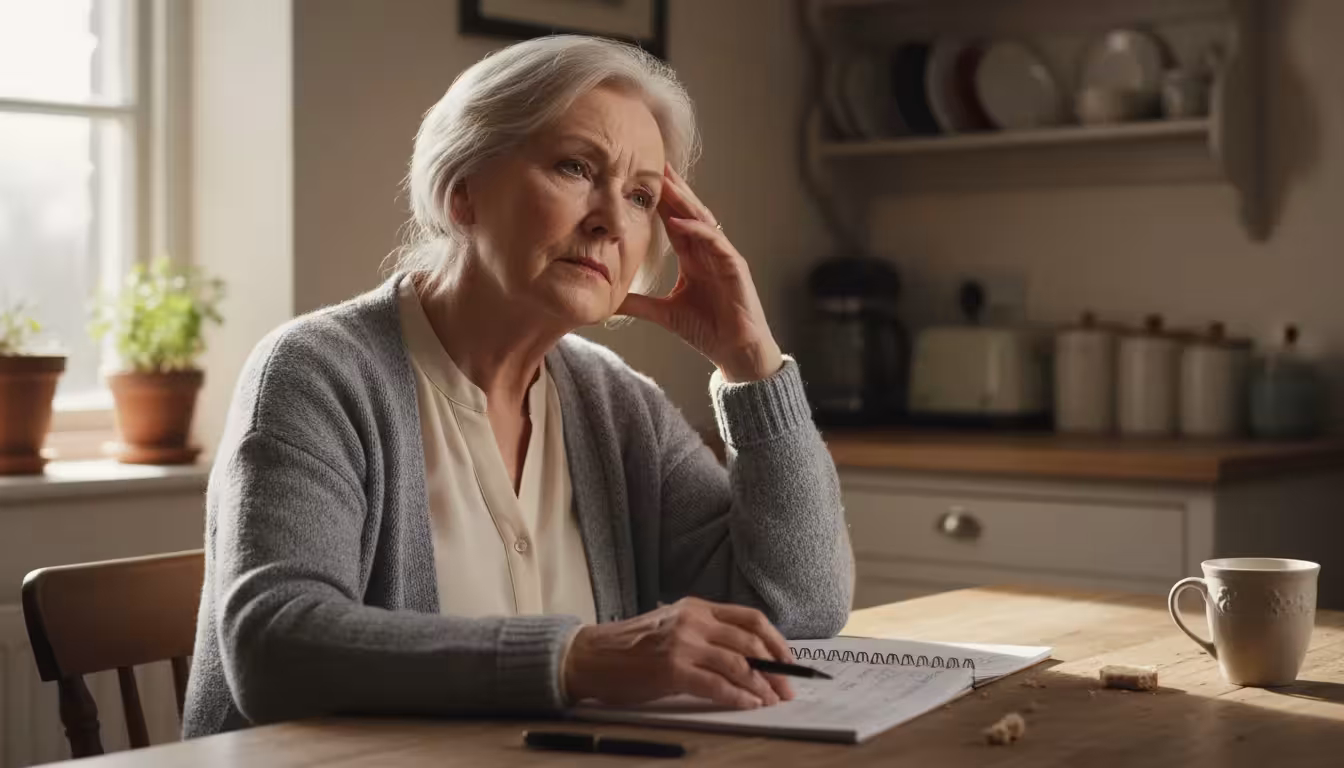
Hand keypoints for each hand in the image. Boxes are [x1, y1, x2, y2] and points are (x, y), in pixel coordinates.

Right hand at [563, 597, 795, 708]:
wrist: (590, 656)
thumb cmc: (630, 648)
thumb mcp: (673, 626)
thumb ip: (706, 634)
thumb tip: (748, 659)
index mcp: (697, 607)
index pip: (750, 619)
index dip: (776, 641)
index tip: (790, 661)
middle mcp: (693, 621)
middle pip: (750, 643)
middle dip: (776, 668)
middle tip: (789, 687)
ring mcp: (682, 643)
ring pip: (738, 664)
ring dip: (762, 686)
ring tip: (773, 701)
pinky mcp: (671, 669)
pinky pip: (717, 685)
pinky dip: (739, 697)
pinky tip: (750, 705)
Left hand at [618, 164, 783, 382]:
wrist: (736, 352)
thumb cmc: (707, 331)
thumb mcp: (664, 313)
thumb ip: (638, 303)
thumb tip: (609, 301)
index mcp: (693, 257)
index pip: (672, 220)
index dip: (657, 200)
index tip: (637, 179)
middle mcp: (708, 251)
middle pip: (687, 211)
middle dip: (670, 187)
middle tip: (651, 162)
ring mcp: (723, 256)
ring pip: (701, 219)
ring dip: (683, 200)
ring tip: (664, 180)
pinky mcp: (735, 267)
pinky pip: (715, 242)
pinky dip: (698, 230)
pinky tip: (680, 221)